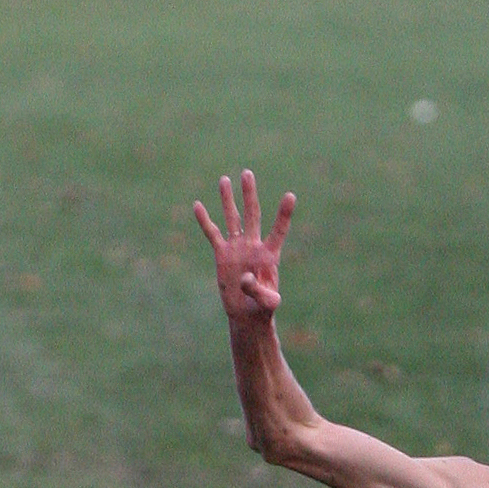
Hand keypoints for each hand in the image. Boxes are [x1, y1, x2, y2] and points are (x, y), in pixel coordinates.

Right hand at [193, 170, 295, 324]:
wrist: (247, 315)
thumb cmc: (263, 309)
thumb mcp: (267, 303)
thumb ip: (259, 291)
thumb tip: (246, 277)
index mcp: (269, 255)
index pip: (278, 230)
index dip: (283, 214)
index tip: (290, 196)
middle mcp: (253, 246)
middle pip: (252, 215)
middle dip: (249, 194)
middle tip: (247, 173)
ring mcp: (237, 248)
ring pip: (232, 219)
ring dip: (228, 200)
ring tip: (225, 179)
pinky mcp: (222, 254)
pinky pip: (212, 234)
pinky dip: (205, 221)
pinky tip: (198, 205)